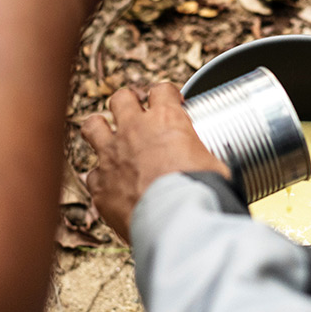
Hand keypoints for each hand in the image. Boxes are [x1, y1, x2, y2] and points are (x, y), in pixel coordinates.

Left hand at [82, 84, 228, 241]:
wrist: (176, 221)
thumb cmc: (202, 193)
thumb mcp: (215, 166)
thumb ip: (205, 160)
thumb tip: (217, 169)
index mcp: (166, 120)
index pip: (161, 90)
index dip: (166, 94)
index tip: (171, 103)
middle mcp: (133, 131)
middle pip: (120, 98)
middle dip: (127, 102)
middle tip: (135, 114)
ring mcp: (111, 156)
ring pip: (93, 126)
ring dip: (100, 129)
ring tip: (108, 138)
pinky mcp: (99, 185)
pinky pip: (93, 174)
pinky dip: (101, 178)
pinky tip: (111, 187)